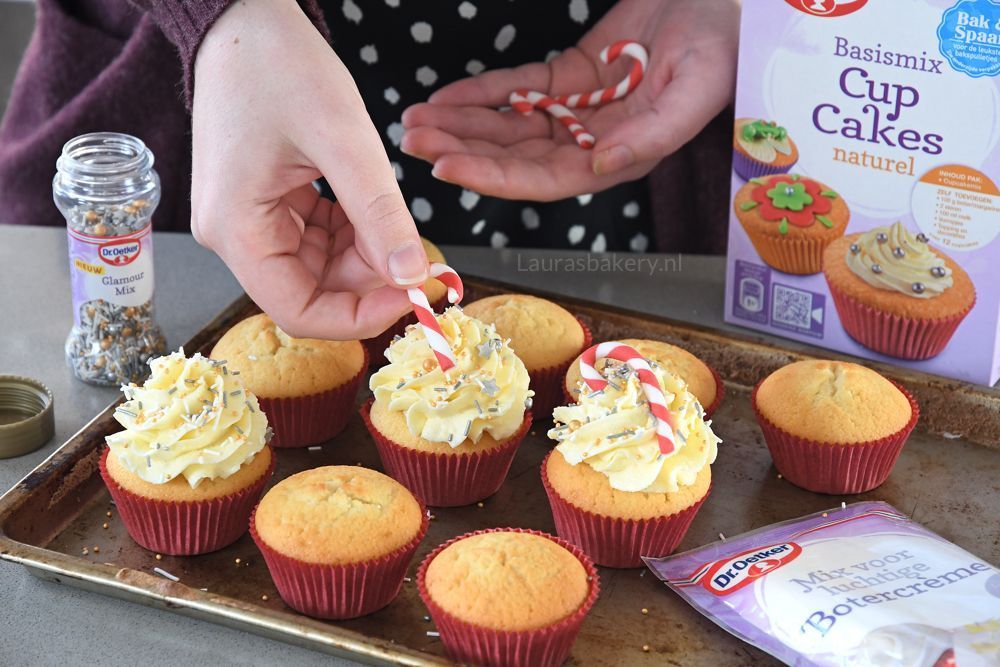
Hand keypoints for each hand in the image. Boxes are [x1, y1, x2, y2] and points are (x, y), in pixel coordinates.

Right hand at [191, 0, 426, 338]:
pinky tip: (376, 210)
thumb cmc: (277, 65)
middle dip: (370, 281)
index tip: (413, 295)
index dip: (361, 315)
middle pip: (313, 292)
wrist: (242, 18)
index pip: (300, 311)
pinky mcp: (266, 205)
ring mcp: (249, 221)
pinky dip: (354, 233)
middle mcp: (235, 236)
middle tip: (420, 258)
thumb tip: (412, 275)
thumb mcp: (343, 140)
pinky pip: (317, 239)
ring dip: (366, 256)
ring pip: (320, 268)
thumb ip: (379, 214)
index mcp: (236, 230)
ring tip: (400, 224)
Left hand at [401, 0, 738, 200]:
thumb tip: (599, 164)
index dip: (494, 176)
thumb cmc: (721, 46)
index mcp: (619, 156)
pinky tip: (446, 96)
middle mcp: (592, 140)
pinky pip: (518, 87)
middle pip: (515, 155)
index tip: (448, 167)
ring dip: (462, 124)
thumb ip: (651, 137)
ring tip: (415, 122)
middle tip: (414, 142)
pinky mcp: (571, 74)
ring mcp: (579, 108)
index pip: (545, 178)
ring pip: (509, 124)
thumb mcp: (696, 91)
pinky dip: (481, 92)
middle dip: (463, 149)